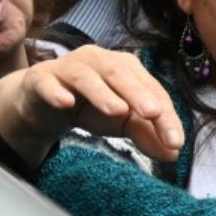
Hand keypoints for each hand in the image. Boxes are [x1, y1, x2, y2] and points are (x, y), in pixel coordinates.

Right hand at [0, 46, 183, 167]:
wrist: (44, 104)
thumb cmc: (91, 106)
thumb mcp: (124, 122)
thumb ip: (147, 135)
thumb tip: (173, 154)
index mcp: (125, 68)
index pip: (151, 90)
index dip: (165, 115)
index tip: (175, 142)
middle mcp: (98, 60)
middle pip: (121, 74)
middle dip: (139, 94)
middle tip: (153, 114)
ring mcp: (67, 67)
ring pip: (86, 76)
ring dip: (102, 93)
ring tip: (118, 111)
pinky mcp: (40, 79)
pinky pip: (47, 83)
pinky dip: (57, 92)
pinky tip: (66, 103)